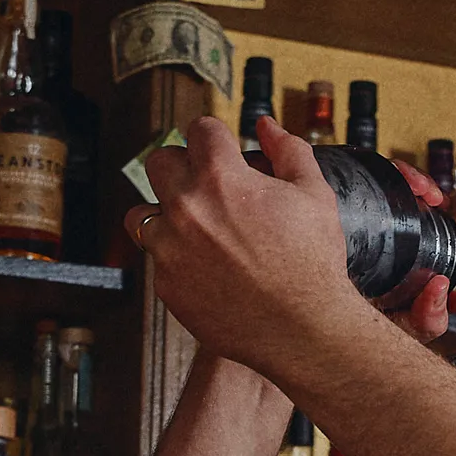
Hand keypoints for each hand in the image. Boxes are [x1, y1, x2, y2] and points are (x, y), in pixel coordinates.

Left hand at [131, 118, 448, 378]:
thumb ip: (288, 150)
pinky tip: (207, 266)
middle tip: (208, 185)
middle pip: (159, 162)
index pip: (200, 130)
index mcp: (222, 178)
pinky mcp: (166, 284)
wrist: (304, 330)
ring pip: (140, 213)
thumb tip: (266, 126)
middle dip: (183, 166)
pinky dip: (175, 258)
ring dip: (164, 214)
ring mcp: (170, 249)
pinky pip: (156, 259)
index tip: (224, 150)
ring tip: (195, 228)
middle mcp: (187, 208)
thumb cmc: (313, 262)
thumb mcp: (314, 195)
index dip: (217, 137)